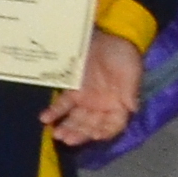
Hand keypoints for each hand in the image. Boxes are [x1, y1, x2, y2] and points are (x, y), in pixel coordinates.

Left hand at [46, 28, 142, 145]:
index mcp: (119, 105)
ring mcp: (86, 100)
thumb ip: (130, 91)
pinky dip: (54, 112)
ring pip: (76, 119)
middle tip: (68, 139)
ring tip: (58, 135)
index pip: (113, 125)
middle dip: (80, 133)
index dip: (105, 131)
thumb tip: (132, 108)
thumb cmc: (123, 56)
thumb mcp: (130, 72)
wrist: (109, 37)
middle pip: (91, 125)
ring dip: (67, 127)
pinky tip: (45, 118)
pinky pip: (62, 104)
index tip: (95, 135)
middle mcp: (102, 106)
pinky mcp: (72, 90)